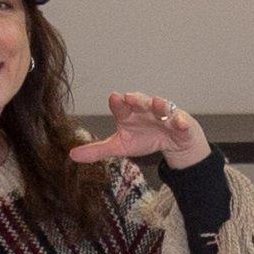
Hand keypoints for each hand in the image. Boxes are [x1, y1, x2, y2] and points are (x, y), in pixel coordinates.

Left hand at [65, 90, 210, 172]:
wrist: (173, 143)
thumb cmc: (144, 138)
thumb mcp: (120, 146)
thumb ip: (97, 150)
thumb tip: (72, 155)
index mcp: (129, 114)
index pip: (121, 106)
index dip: (118, 103)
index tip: (114, 99)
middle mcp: (146, 110)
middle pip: (141, 101)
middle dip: (137, 99)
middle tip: (130, 98)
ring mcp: (164, 115)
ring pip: (162, 107)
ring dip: (159, 105)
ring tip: (157, 103)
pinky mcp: (180, 123)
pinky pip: (181, 121)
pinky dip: (181, 122)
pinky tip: (180, 124)